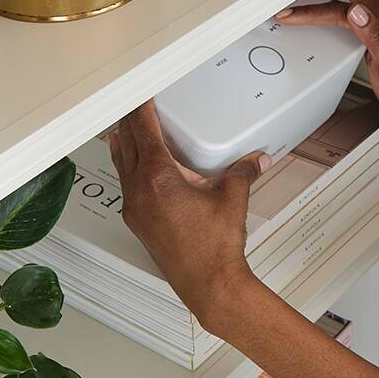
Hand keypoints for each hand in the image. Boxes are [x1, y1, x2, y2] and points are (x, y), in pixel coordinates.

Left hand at [108, 100, 270, 325]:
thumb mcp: (233, 197)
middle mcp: (138, 191)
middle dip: (130, 122)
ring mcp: (134, 209)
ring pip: (121, 166)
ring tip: (126, 129)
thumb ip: (243, 171)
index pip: (143, 131)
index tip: (142, 93)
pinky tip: (140, 168)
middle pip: (125, 145)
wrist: (210, 284)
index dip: (141, 108)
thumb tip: (257, 159)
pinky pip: (127, 185)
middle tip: (134, 104)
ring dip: (124, 145)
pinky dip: (129, 168)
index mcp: (158, 178)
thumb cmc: (216, 245)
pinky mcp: (138, 223)